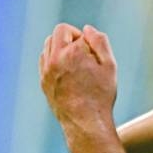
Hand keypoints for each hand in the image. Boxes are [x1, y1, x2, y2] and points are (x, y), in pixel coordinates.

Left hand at [39, 23, 117, 138]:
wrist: (85, 122)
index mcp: (72, 52)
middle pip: (58, 33)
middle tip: (85, 53)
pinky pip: (44, 60)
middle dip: (72, 37)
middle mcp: (55, 59)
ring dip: (61, 46)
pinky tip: (67, 71)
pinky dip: (54, 59)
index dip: (88, 40)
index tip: (94, 54)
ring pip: (48, 45)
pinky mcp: (43, 81)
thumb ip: (100, 42)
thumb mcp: (109, 65)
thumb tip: (87, 29)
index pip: (77, 33)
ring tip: (76, 62)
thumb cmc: (101, 95)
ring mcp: (46, 71)